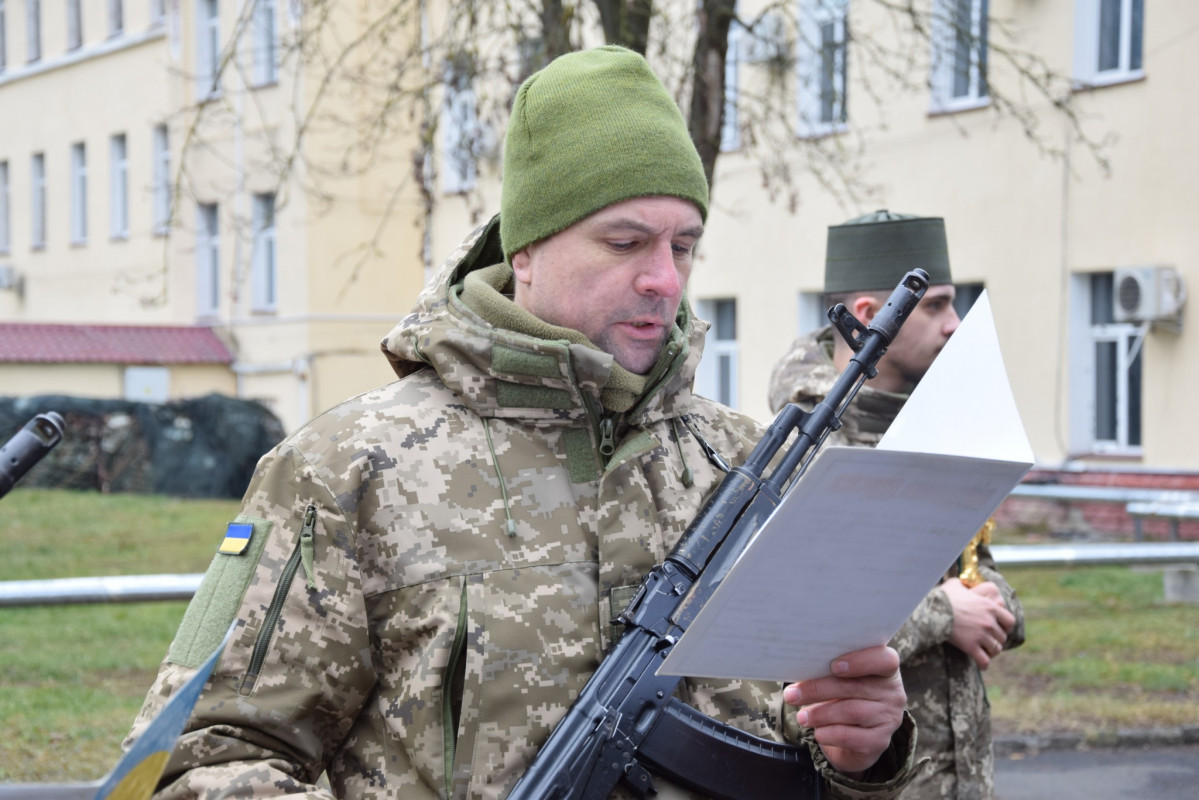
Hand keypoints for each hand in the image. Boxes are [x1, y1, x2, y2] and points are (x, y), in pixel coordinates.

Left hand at [783, 645, 904, 776]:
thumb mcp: (840, 680)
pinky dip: (829, 733)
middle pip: (856, 687)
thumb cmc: (842, 697)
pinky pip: (851, 736)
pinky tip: (817, 732)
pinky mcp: (880, 741)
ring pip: (852, 711)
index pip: (885, 660)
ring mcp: (889, 718)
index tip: (834, 666)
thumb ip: (829, 670)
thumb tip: (801, 666)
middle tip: (792, 694)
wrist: (853, 738)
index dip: (861, 661)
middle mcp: (893, 693)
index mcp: (886, 669)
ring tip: (801, 716)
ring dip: (821, 714)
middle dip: (819, 689)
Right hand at [943, 577, 1015, 668]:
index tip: (1000, 627)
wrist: (932, 611)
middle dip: (997, 639)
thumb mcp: (955, 584)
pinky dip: (984, 664)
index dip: (1006, 626)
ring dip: (992, 651)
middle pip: (1002, 636)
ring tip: (986, 652)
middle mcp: (989, 622)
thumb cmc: (943, 596)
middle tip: (989, 640)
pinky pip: (984, 660)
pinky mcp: (971, 647)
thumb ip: (964, 584)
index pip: (1010, 620)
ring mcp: (981, 635)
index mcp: (990, 607)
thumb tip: (961, 582)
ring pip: (996, 649)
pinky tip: (981, 664)